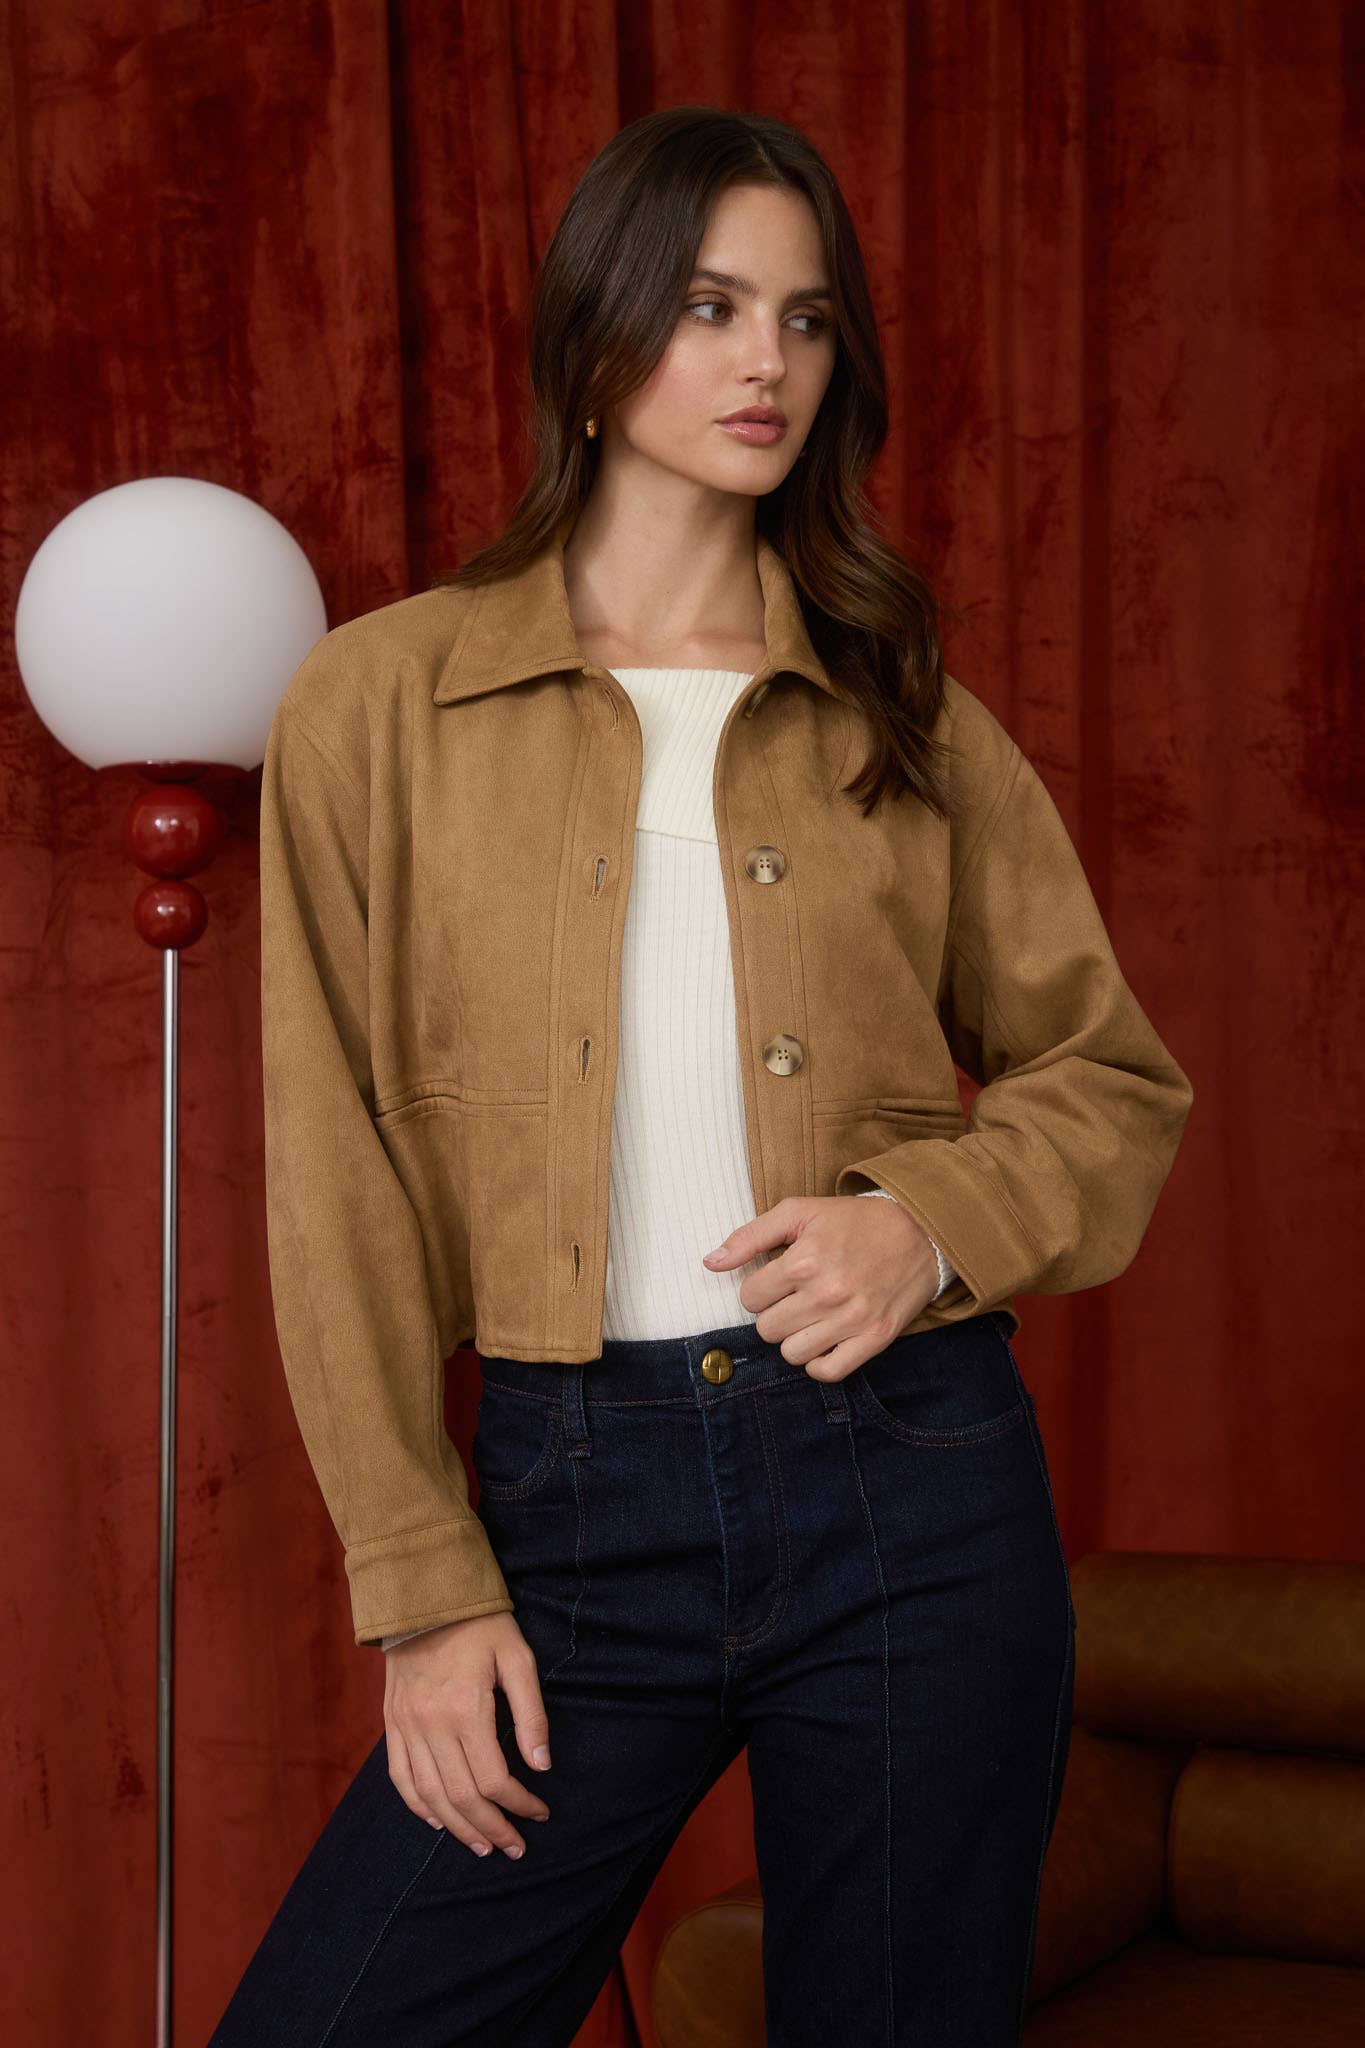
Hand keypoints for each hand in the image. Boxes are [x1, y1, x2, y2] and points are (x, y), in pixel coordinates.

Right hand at [383, 1611, 551, 1858]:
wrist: (424, 1595)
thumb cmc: (480, 1624)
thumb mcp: (517, 1657)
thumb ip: (531, 1714)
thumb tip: (542, 1766)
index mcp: (465, 1709)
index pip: (493, 1779)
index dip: (519, 1804)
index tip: (541, 1812)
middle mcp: (430, 1725)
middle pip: (461, 1797)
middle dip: (492, 1828)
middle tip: (515, 1847)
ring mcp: (406, 1726)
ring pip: (430, 1796)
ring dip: (457, 1828)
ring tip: (482, 1847)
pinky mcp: (392, 1723)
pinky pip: (400, 1777)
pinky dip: (418, 1806)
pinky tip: (437, 1822)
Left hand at [702, 1194, 939, 1381]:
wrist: (919, 1233)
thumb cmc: (853, 1222)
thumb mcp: (800, 1213)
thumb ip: (750, 1236)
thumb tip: (710, 1262)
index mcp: (805, 1261)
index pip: (749, 1298)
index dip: (758, 1288)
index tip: (778, 1279)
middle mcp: (828, 1293)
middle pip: (767, 1329)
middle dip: (773, 1313)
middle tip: (794, 1297)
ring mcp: (853, 1320)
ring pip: (792, 1354)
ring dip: (794, 1338)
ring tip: (810, 1316)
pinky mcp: (875, 1339)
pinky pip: (828, 1371)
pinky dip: (819, 1361)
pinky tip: (824, 1339)